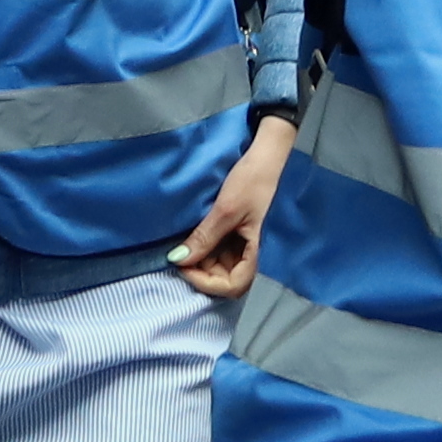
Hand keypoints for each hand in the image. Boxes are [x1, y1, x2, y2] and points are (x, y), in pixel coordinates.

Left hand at [169, 118, 294, 298]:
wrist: (263, 155)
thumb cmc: (252, 181)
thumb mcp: (225, 209)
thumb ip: (204, 237)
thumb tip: (177, 259)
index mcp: (255, 251)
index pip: (232, 285)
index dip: (207, 283)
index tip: (184, 266)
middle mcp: (249, 252)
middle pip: (224, 279)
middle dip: (200, 272)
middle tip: (179, 255)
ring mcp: (242, 244)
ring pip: (219, 267)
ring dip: (200, 261)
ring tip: (183, 245)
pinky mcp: (235, 234)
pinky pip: (218, 251)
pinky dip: (203, 249)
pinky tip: (191, 238)